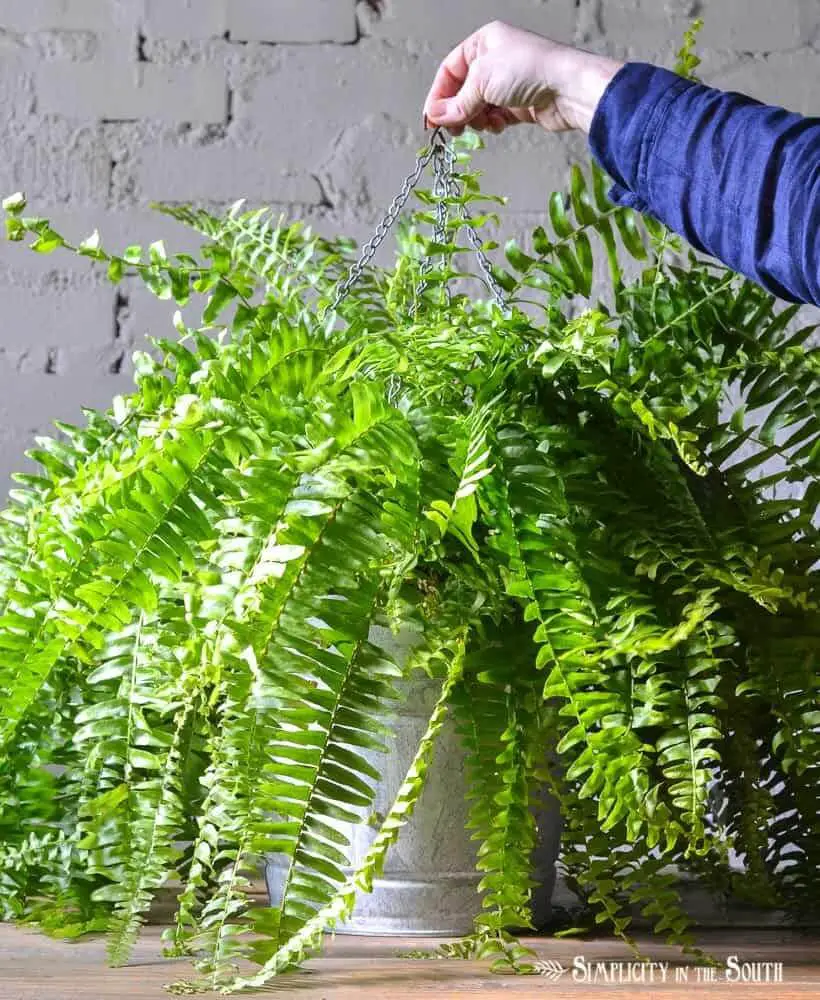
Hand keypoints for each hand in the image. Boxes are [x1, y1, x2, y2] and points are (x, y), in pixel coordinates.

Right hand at [423, 21, 622, 135]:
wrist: (567, 88)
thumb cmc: (529, 70)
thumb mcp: (482, 80)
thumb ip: (457, 102)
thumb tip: (435, 116)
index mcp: (484, 43)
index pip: (450, 70)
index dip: (438, 96)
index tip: (431, 119)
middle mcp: (495, 60)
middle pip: (463, 91)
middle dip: (457, 111)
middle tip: (452, 129)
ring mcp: (508, 83)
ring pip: (478, 107)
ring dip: (476, 119)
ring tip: (482, 124)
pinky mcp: (519, 104)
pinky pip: (495, 117)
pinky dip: (493, 124)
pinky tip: (499, 125)